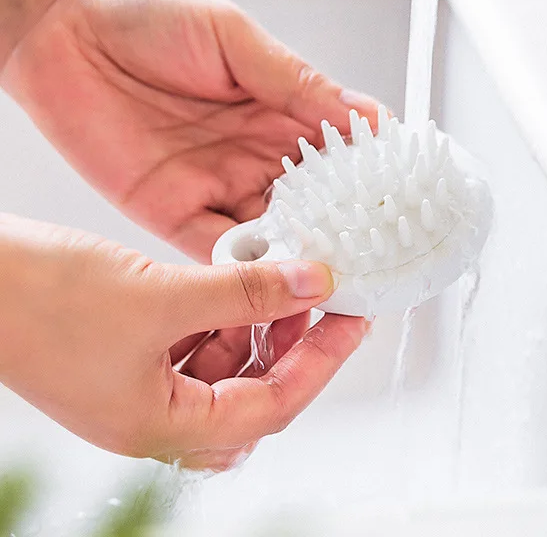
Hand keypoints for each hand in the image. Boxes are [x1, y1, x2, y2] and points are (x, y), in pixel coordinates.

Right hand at [0, 214, 366, 470]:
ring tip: (285, 281)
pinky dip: (225, 312)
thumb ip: (245, 291)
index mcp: (161, 424)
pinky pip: (197, 340)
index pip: (271, 405)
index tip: (352, 322)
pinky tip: (238, 278)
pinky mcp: (131, 350)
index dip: (321, 362)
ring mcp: (141, 382)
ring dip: (260, 324)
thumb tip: (312, 284)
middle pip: (252, 391)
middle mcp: (154, 413)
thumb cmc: (39, 301)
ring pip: (226, 364)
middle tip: (326, 301)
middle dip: (294, 344)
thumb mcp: (162, 295)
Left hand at [1, 0, 379, 260]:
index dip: (370, 171)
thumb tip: (363, 114)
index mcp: (275, 104)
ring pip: (275, 229)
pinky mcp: (171, 209)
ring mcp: (215, 182)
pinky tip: (278, 276)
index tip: (405, 194)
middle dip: (347, 224)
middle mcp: (252, 149)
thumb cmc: (144, 13)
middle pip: (314, 199)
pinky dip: (248, 265)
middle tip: (385, 250)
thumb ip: (295, 82)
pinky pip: (218, 247)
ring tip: (342, 271)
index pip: (338, 146)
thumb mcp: (234, 38)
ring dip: (304, 250)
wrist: (56, 26)